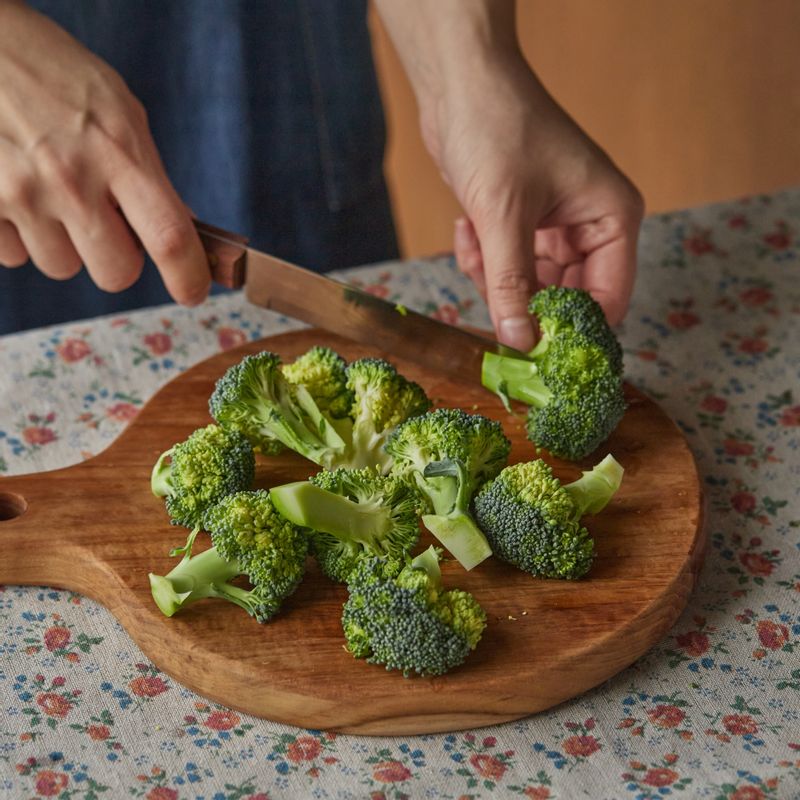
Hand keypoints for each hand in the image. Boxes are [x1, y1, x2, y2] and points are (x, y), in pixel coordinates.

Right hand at [0, 2, 208, 303]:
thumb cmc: (51, 73)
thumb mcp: (115, 108)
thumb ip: (147, 171)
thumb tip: (181, 227)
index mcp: (119, 152)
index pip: (169, 238)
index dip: (188, 277)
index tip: (193, 291)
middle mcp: (71, 181)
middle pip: (116, 273)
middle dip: (116, 258)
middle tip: (103, 224)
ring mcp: (21, 195)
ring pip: (62, 266)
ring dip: (63, 243)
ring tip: (48, 192)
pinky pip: (14, 255)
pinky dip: (18, 233)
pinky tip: (14, 188)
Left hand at [374, 0, 642, 350]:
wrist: (460, 85)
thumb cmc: (497, 130)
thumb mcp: (503, 216)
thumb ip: (511, 285)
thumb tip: (520, 342)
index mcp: (611, 219)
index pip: (608, 299)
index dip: (573, 332)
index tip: (535, 356)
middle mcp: (590, 228)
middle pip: (564, 299)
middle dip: (520, 303)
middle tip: (489, 307)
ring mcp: (555, 228)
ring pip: (528, 288)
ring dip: (493, 278)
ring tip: (475, 239)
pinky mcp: (522, 226)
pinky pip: (505, 268)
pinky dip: (482, 259)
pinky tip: (466, 227)